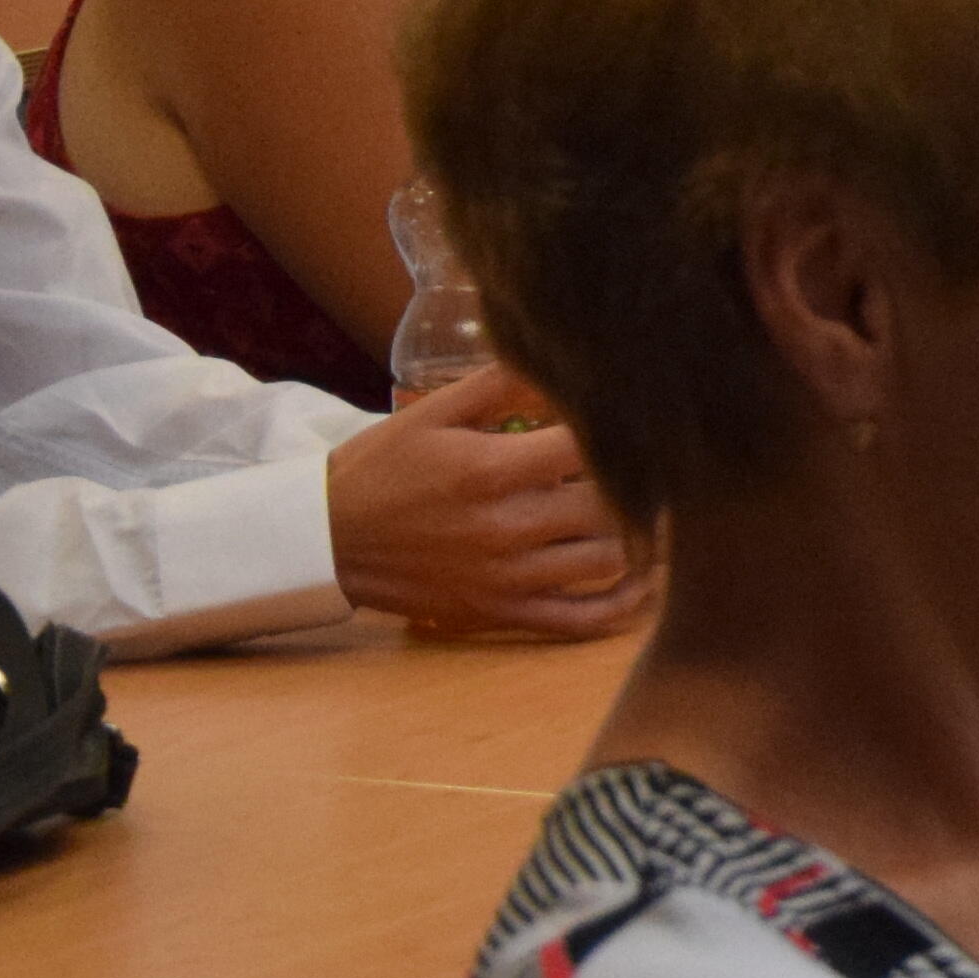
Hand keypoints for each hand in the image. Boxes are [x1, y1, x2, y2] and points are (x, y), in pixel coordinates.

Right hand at [323, 367, 640, 636]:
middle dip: (641, 482)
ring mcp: (507, 577)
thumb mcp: (432, 413)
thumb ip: (501, 382)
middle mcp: (506, 527)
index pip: (592, 446)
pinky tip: (645, 579)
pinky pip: (582, 619)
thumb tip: (561, 358)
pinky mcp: (501, 613)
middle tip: (656, 467)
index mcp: (491, 470)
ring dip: (641, 535)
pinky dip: (624, 604)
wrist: (322, 541)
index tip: (642, 420)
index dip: (627, 430)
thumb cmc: (380, 470)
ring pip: (610, 559)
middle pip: (613, 504)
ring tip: (652, 511)